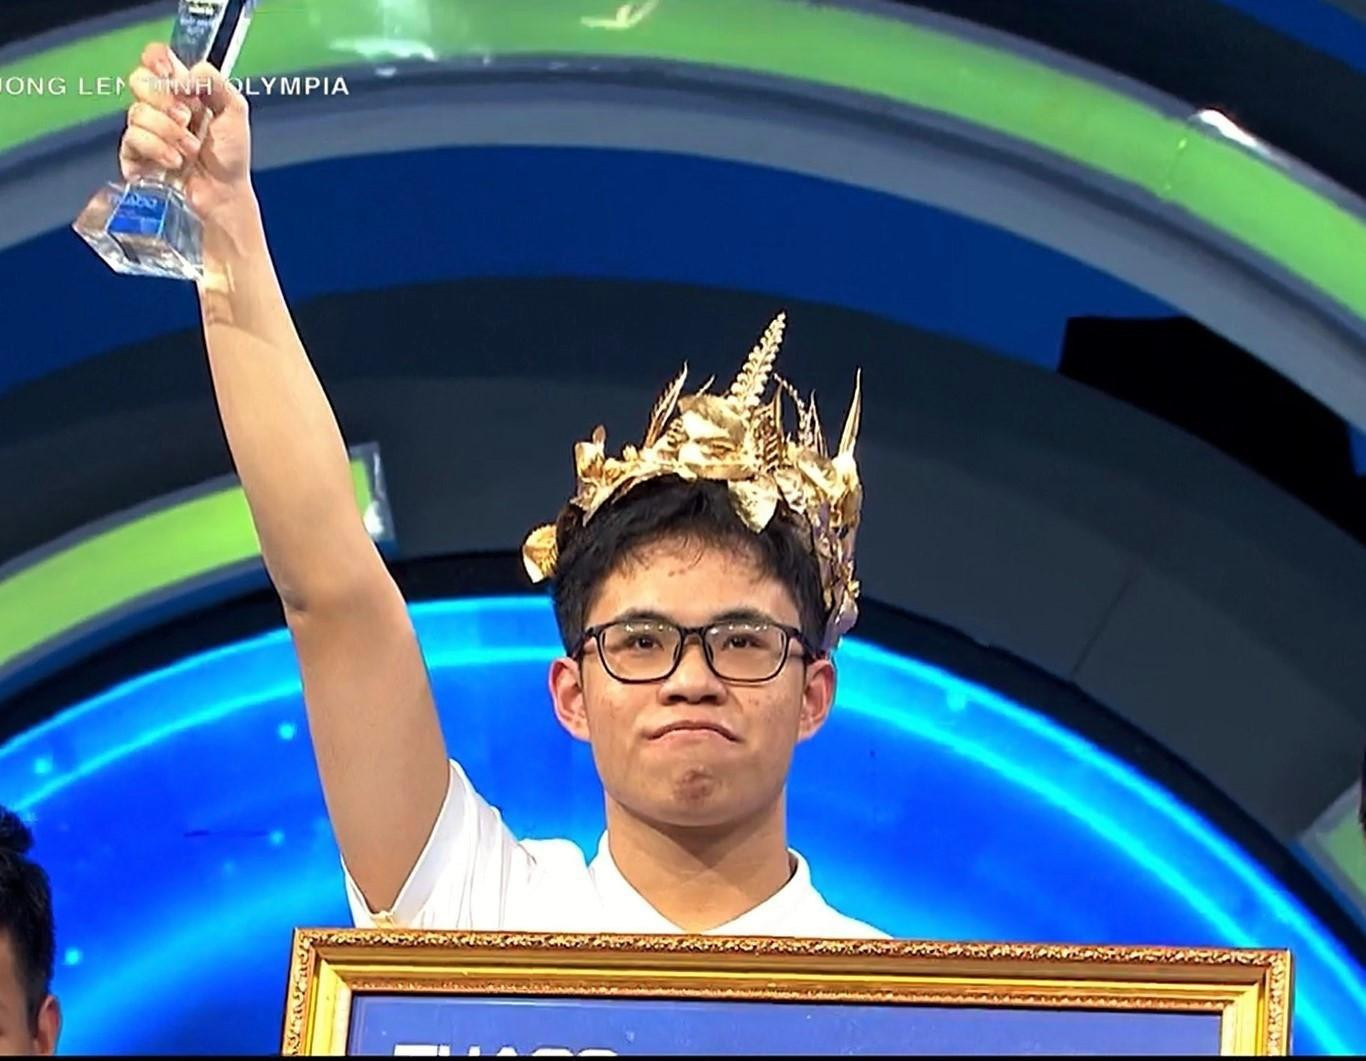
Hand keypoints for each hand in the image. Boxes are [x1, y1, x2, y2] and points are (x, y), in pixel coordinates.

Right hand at [119, 41, 253, 225]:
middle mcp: (159, 106)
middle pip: (139, 80)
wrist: (223, 194)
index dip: (156, 59)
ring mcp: (144, 130)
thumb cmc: (230, 156)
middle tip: (187, 119)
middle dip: (165, 100)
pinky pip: (133, 138)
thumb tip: (187, 74)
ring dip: (170, 132)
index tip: (169, 74)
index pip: (155, 59)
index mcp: (181, 90)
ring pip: (137, 112)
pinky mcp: (133, 154)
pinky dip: (158, 149)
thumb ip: (215, 83)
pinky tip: (175, 161)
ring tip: (191, 150)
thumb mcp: (234, 112)